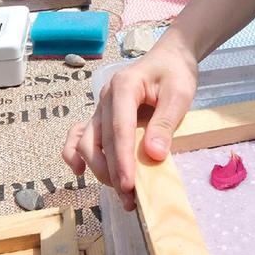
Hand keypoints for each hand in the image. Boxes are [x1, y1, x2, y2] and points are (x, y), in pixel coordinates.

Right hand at [63, 39, 198, 209]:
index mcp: (123, 87)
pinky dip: (74, 153)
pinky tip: (79, 171)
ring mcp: (100, 106)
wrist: (170, 57)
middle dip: (112, 172)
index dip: (122, 160)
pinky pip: (80, 134)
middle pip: (101, 140)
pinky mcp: (101, 115)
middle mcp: (105, 97)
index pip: (119, 129)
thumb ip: (165, 122)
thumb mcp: (179, 94)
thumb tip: (153, 155)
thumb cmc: (175, 72)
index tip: (129, 185)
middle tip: (129, 198)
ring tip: (119, 191)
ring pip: (86, 142)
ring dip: (98, 169)